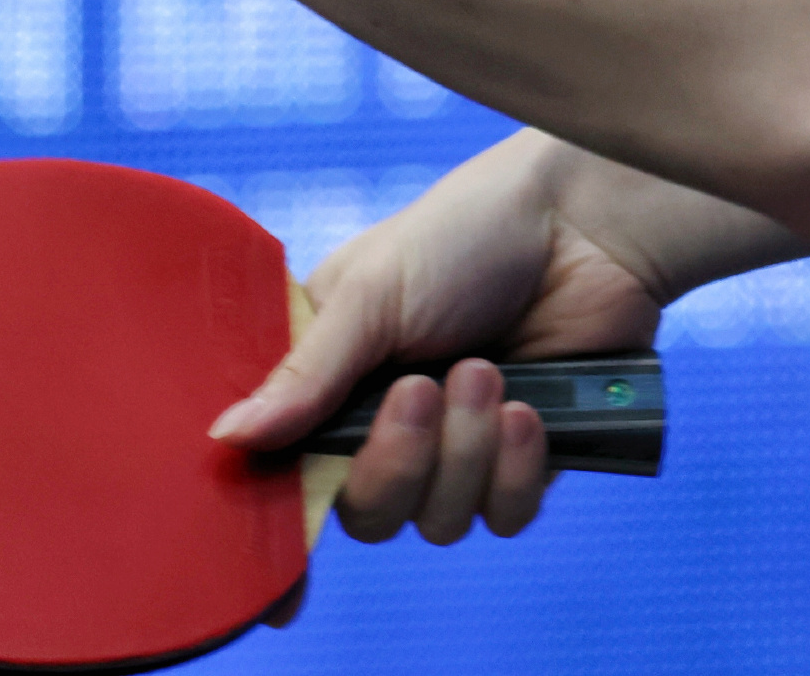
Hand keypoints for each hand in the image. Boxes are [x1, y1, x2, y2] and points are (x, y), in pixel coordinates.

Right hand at [210, 131, 663, 596]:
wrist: (585, 224)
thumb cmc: (468, 232)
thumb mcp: (372, 289)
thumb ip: (306, 373)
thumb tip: (224, 440)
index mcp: (333, 374)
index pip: (289, 469)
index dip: (282, 525)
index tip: (282, 586)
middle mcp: (387, 418)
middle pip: (364, 512)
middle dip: (395, 461)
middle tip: (422, 387)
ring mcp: (456, 443)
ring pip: (436, 518)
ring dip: (464, 449)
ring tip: (486, 370)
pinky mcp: (522, 459)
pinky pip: (503, 516)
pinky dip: (516, 467)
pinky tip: (530, 408)